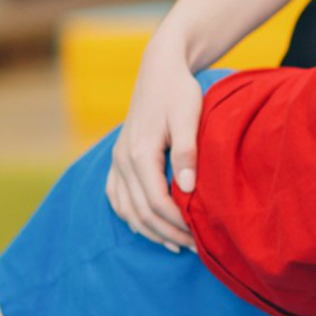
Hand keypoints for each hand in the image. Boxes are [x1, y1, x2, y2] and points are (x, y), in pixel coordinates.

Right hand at [105, 39, 200, 250]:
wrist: (160, 69)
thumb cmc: (179, 91)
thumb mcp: (189, 116)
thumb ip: (187, 152)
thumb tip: (186, 189)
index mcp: (140, 152)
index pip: (156, 202)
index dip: (176, 223)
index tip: (199, 237)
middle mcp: (123, 159)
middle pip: (140, 211)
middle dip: (167, 233)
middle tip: (194, 247)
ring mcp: (117, 159)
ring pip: (126, 208)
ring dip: (149, 230)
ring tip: (176, 244)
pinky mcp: (119, 157)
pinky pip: (116, 196)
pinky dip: (130, 216)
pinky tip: (147, 227)